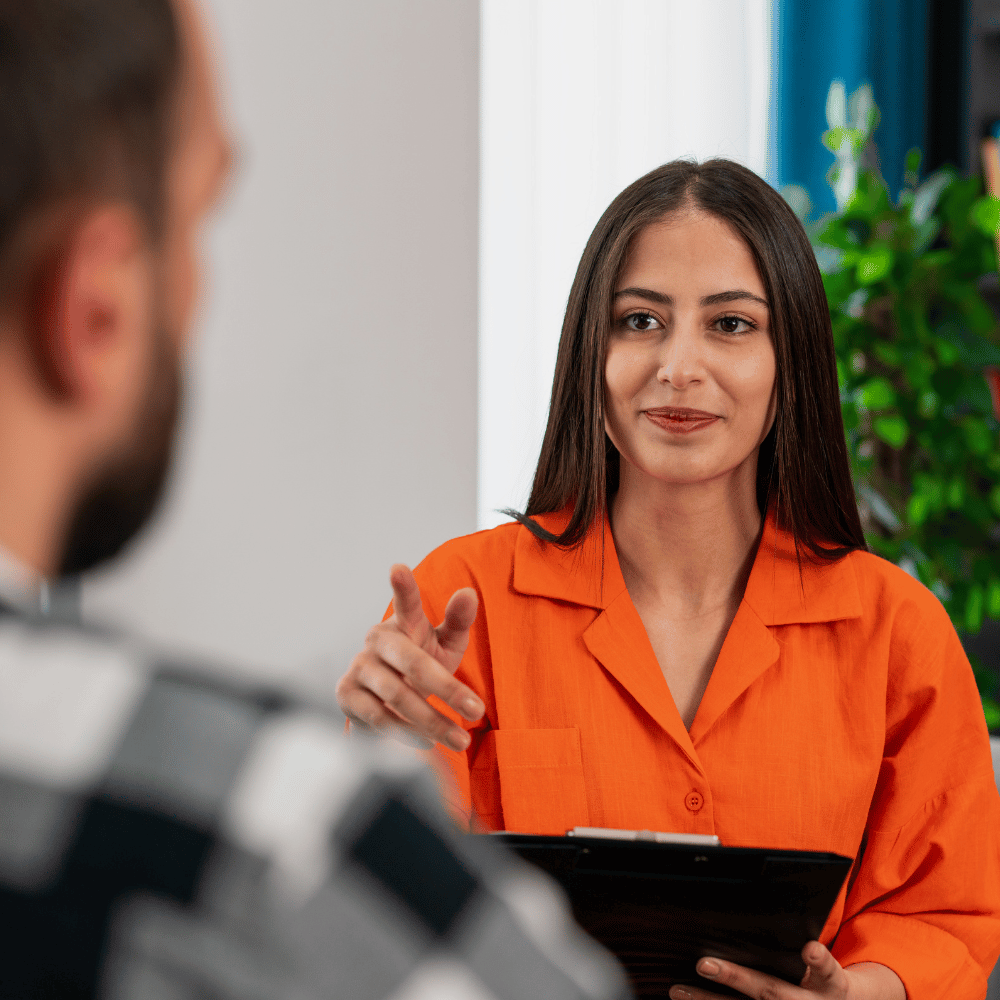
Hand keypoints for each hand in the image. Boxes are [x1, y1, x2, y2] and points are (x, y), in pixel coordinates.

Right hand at [336, 564, 483, 750]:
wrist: (385, 702)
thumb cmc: (421, 666)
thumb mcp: (444, 646)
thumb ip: (457, 622)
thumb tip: (469, 593)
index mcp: (404, 624)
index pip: (405, 603)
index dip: (402, 587)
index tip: (397, 568)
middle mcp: (378, 640)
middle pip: (413, 663)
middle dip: (447, 689)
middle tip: (477, 711)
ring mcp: (359, 667)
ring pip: (397, 695)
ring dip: (432, 721)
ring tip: (460, 740)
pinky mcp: (346, 695)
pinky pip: (377, 717)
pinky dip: (404, 733)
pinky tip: (426, 745)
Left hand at [667, 942, 904, 999]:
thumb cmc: (826, 980)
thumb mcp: (829, 965)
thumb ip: (810, 947)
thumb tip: (781, 898)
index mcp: (829, 983)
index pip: (827, 969)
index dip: (818, 961)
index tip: (811, 950)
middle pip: (771, 992)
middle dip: (737, 978)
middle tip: (704, 964)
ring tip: (679, 989)